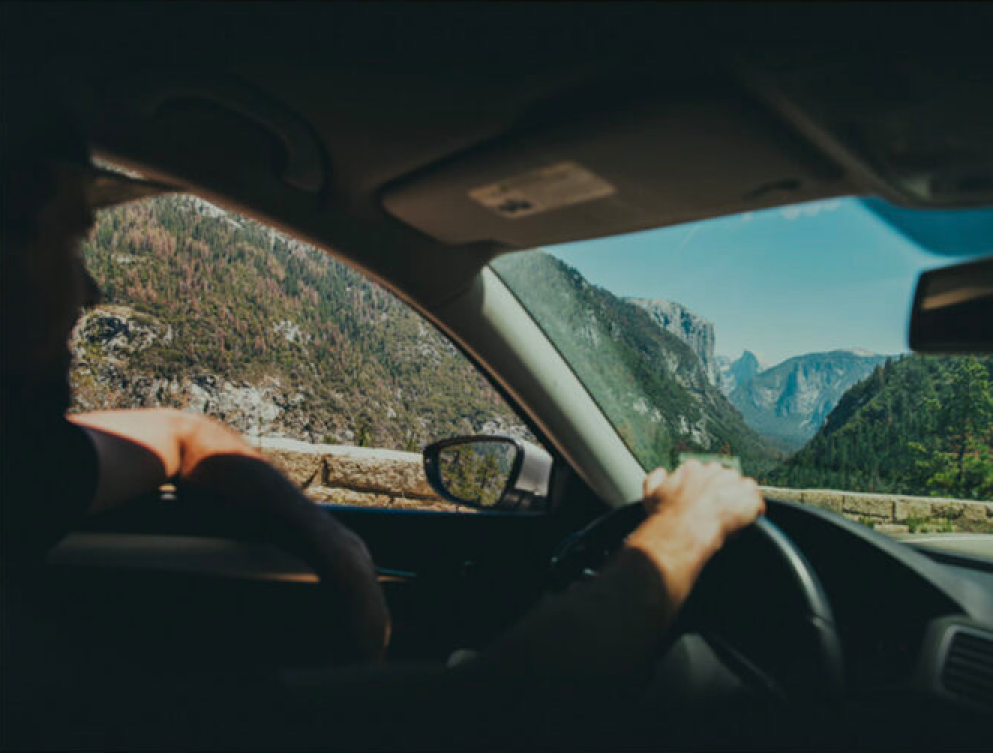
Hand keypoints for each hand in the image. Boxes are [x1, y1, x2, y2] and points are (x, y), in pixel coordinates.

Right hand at [625, 460, 764, 610]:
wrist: (683, 530)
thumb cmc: (667, 516)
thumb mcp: (650, 494)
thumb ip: (655, 478)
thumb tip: (661, 473)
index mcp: (692, 468)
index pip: (704, 472)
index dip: (704, 488)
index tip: (702, 500)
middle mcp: (714, 471)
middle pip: (724, 477)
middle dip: (722, 492)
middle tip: (716, 511)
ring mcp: (733, 482)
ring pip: (742, 487)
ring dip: (738, 500)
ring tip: (729, 518)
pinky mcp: (748, 497)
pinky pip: (757, 502)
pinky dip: (754, 512)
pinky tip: (744, 522)